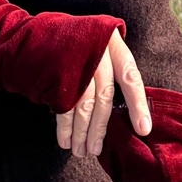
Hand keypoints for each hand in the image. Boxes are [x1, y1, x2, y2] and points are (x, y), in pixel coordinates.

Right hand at [55, 28, 150, 157]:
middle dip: (100, 128)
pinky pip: (63, 104)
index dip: (138, 105)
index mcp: (112, 44)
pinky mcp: (55, 72)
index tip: (143, 130)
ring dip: (82, 132)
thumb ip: (114, 67)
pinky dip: (64, 126)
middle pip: (104, 97)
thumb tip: (126, 108)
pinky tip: (65, 139)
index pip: (130, 77)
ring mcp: (74, 61)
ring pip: (83, 104)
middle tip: (95, 150)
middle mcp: (95, 52)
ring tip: (81, 150)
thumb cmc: (76, 42)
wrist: (38, 31)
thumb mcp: (100, 43)